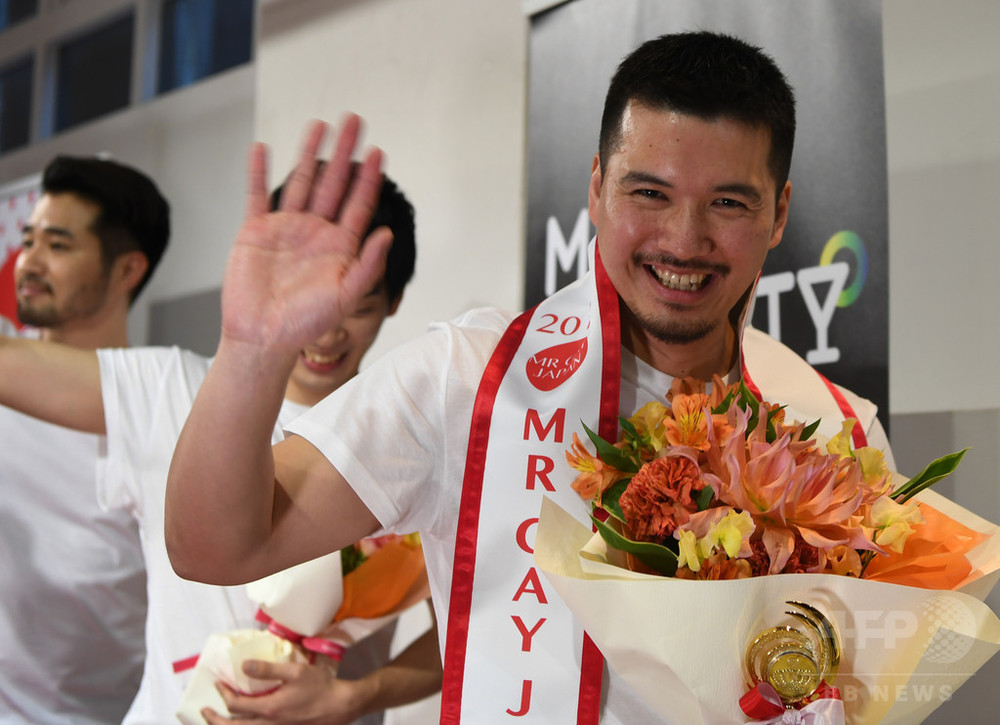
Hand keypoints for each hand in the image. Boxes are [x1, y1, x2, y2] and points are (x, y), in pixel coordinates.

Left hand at [201, 658, 368, 724]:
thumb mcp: (294, 672)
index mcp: (268, 709)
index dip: (224, 693)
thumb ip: (267, 669)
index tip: (219, 683)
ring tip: (218, 720)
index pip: (235, 705)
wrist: (340, 706)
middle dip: (215, 719)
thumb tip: (243, 666)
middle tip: (204, 711)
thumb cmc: (319, 687)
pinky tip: (245, 721)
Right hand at [221, 115, 392, 356]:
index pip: (358, 204)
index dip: (368, 178)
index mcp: (339, 247)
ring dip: (309, 152)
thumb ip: (368, 264)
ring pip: (301, 181)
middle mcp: (315, 233)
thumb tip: (388, 233)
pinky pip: (256, 195)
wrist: (263, 336)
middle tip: (353, 120)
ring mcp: (286, 229)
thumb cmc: (306, 324)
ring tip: (319, 124)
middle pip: (333, 183)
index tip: (378, 152)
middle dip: (343, 152)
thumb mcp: (346, 295)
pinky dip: (258, 171)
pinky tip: (262, 148)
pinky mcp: (256, 231)